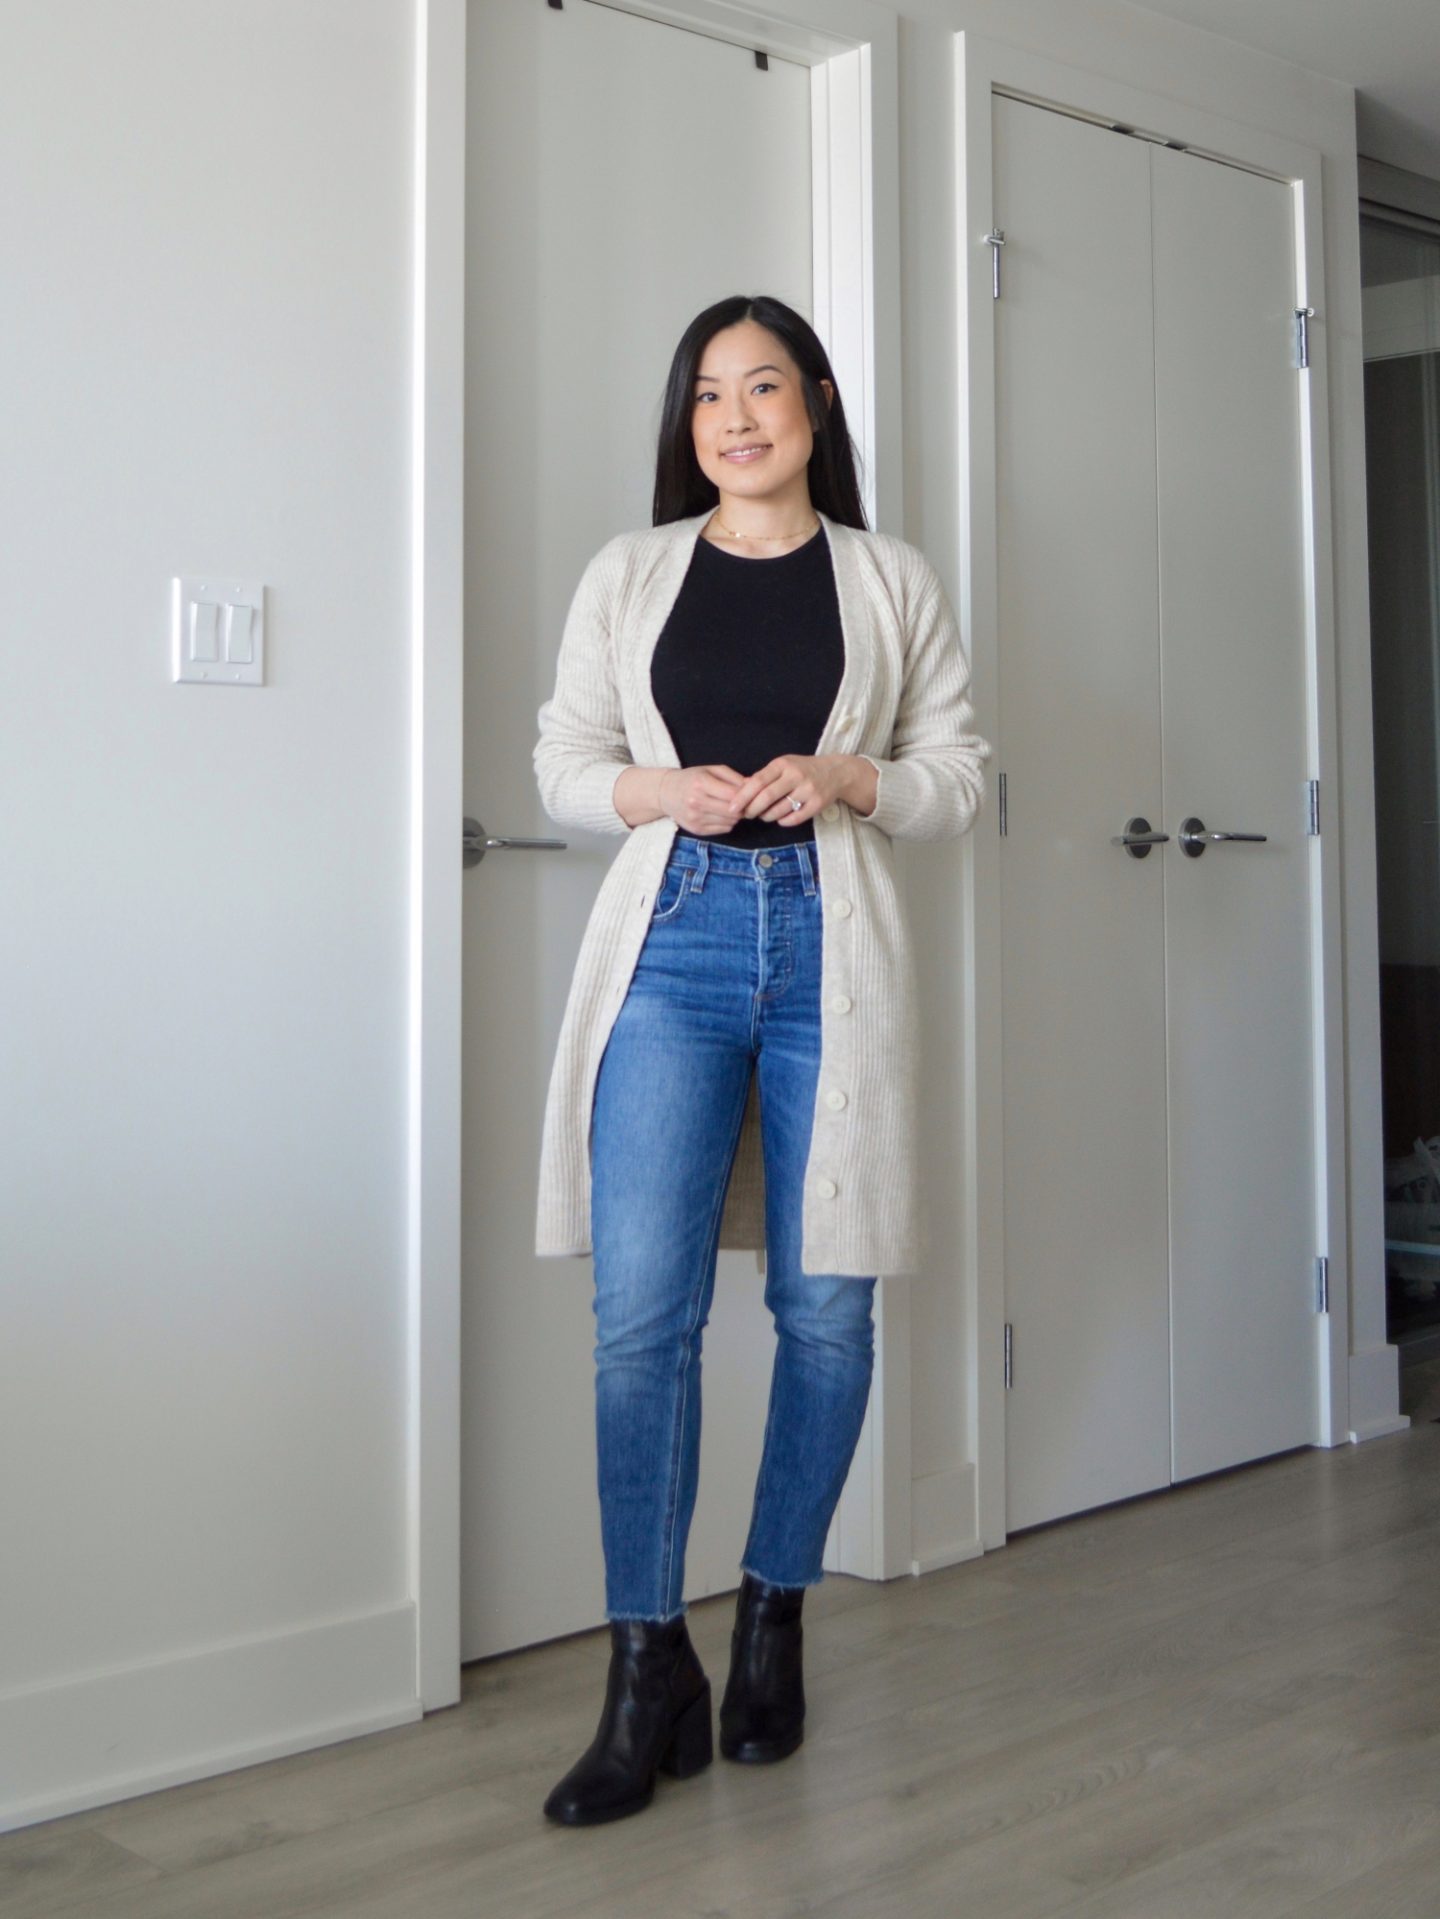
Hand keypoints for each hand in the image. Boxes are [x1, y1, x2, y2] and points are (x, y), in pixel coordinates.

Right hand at [657, 763, 748, 835]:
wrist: (666, 793)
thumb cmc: (692, 778)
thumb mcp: (711, 770)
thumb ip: (734, 777)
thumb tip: (754, 787)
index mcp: (701, 783)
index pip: (733, 794)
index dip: (746, 795)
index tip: (749, 793)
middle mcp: (696, 802)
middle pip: (733, 811)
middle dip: (743, 807)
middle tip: (743, 802)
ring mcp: (695, 818)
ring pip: (731, 822)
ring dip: (736, 816)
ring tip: (730, 807)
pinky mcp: (697, 830)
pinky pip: (724, 829)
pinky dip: (727, 823)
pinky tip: (721, 814)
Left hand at [724, 754, 853, 827]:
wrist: (835, 772)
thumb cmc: (803, 769)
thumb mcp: (784, 765)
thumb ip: (764, 776)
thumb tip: (740, 792)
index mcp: (783, 764)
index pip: (758, 781)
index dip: (743, 796)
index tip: (732, 807)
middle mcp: (796, 775)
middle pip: (767, 797)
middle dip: (752, 809)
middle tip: (746, 815)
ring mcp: (808, 790)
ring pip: (780, 810)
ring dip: (767, 816)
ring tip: (764, 816)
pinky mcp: (817, 804)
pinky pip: (794, 818)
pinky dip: (783, 821)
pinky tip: (780, 819)